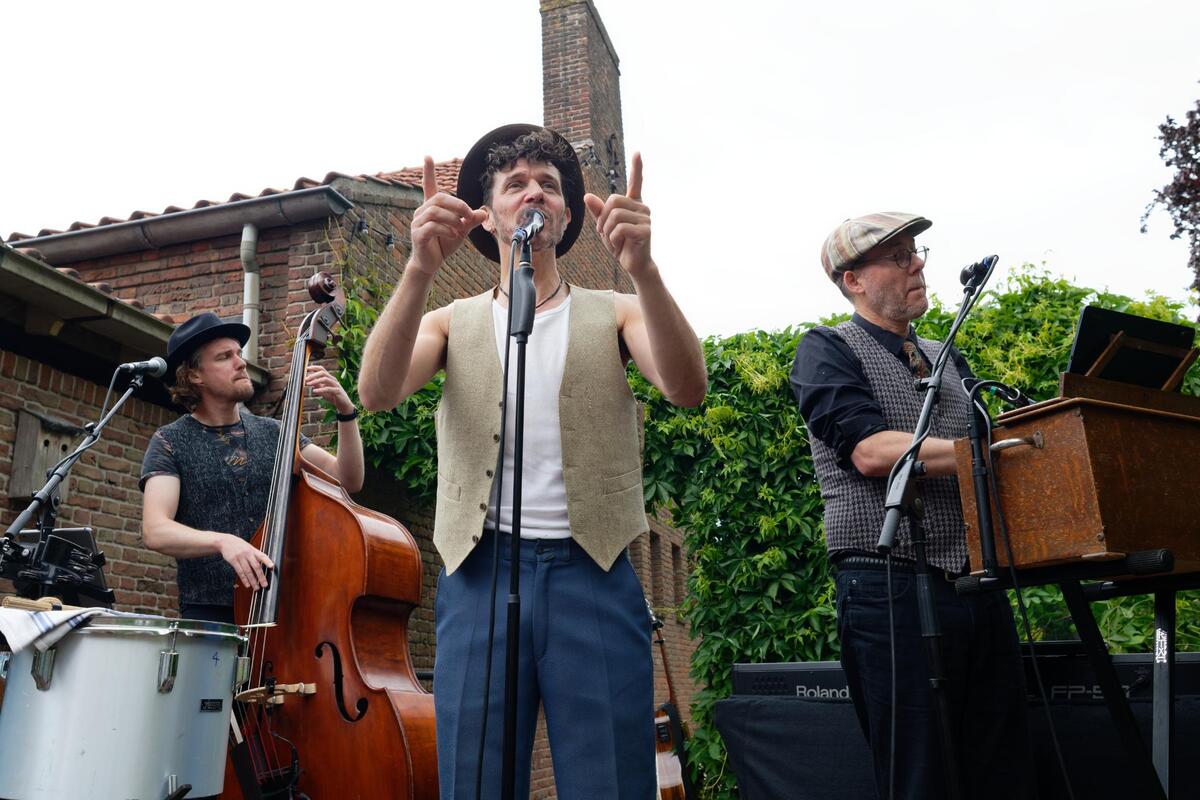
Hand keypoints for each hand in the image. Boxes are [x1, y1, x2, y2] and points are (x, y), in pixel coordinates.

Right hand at [217, 533, 273, 589]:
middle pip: (256, 566)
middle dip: (261, 576)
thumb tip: (266, 563)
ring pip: (248, 571)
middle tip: (265, 585)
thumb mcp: (249, 547)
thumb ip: (256, 555)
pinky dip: (244, 579)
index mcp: (253, 550)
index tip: (272, 566)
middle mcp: (248, 554)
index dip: (267, 561)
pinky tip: (247, 585)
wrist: (225, 541)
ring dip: (253, 581)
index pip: (262, 556)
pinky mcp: (233, 561)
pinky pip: (240, 572)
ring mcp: (240, 557)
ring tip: (256, 588)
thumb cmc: (239, 545)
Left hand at [305, 364, 353, 414]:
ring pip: (325, 379)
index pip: (321, 369)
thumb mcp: (323, 391)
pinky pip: (328, 389)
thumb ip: (318, 386)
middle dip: (313, 375)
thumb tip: (309, 382)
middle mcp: (333, 379)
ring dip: (316, 381)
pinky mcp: (338, 391)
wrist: (343, 405)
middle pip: (323, 372)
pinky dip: (321, 389)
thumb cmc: (333, 397)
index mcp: (329, 378)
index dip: (313, 367)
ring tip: (308, 384)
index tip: (305, 368)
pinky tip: (314, 391)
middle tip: (305, 379)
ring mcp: (336, 385)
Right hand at [409, 156, 488, 274]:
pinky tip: (453, 235)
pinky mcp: (417, 235)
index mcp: (432, 207)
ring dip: (453, 219)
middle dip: (458, 205)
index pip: (429, 186)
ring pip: (436, 212)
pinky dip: (447, 230)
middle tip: (469, 217)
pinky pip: (432, 226)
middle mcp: (422, 212)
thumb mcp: (461, 231)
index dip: (429, 172)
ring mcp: (417, 223)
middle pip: (440, 198)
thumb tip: (484, 212)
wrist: (431, 263)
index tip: (428, 156)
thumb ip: (470, 221)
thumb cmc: (444, 243)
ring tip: (460, 230)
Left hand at [583, 152, 652, 277]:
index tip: (637, 152)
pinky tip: (619, 246)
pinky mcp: (645, 230)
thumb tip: (587, 196)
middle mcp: (642, 207)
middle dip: (602, 218)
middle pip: (613, 200)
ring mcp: (645, 218)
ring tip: (613, 241)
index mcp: (634, 204)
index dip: (637, 168)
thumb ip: (598, 211)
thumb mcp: (605, 227)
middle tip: (604, 233)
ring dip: (607, 231)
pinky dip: (613, 239)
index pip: (636, 182)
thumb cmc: (621, 244)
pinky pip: (620, 228)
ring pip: (615, 215)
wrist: (633, 264)